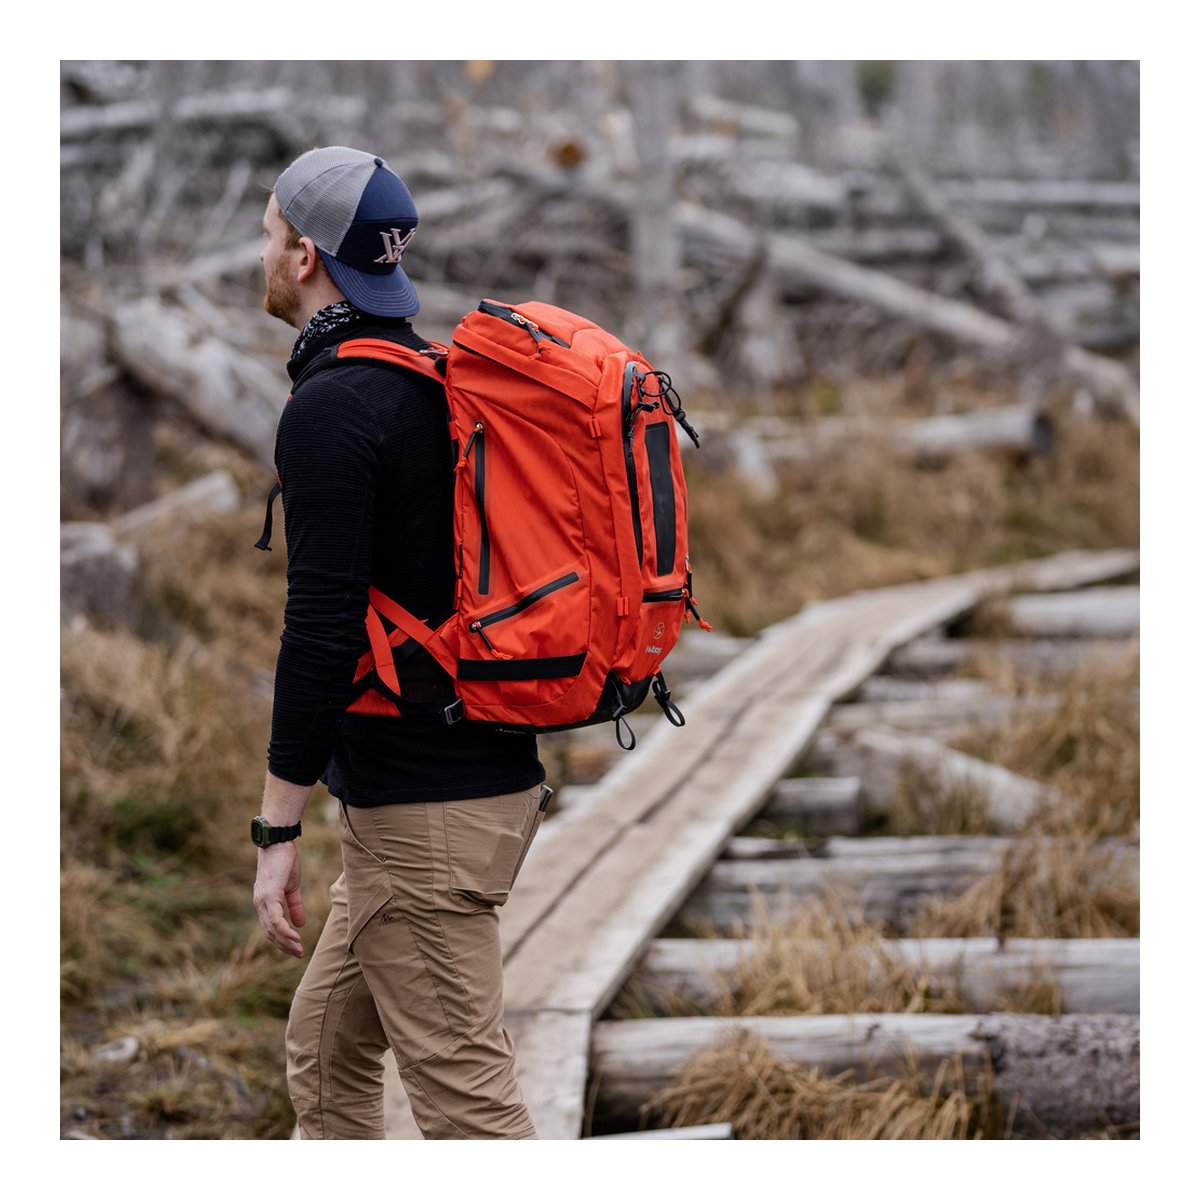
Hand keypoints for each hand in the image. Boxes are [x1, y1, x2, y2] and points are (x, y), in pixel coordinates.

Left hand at [253, 842, 305, 956]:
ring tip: (298, 949)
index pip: (270, 928)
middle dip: (284, 945)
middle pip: (269, 933)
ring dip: (285, 941)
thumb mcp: (292, 887)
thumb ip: (295, 905)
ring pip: (272, 929)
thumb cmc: (285, 862)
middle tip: (298, 954)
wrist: (279, 843)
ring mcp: (262, 901)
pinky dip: (284, 930)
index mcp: (264, 903)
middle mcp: (260, 904)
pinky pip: (275, 919)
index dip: (282, 940)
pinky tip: (294, 936)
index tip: (295, 949)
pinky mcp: (268, 896)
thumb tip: (300, 924)